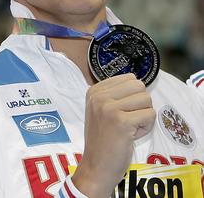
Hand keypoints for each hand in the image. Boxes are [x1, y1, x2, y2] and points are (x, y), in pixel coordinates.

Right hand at [72, 74, 155, 197]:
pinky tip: (131, 136)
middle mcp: (99, 96)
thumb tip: (137, 82)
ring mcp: (109, 108)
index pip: (130, 78)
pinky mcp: (121, 121)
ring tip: (129, 128)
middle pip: (140, 87)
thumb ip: (115, 95)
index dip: (132, 97)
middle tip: (127, 120)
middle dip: (141, 105)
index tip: (120, 113)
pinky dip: (146, 128)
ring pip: (147, 100)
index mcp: (94, 91)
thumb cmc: (103, 139)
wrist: (96, 165)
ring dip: (144, 117)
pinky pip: (150, 115)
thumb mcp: (101, 110)